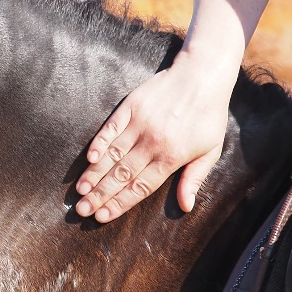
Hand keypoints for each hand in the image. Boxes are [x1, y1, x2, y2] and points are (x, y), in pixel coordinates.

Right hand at [75, 56, 235, 223]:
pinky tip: (89, 159)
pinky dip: (99, 144)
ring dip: (94, 174)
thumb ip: (195, 178)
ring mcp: (139, 124)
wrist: (202, 75)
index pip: (140, 187)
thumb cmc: (209, 115)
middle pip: (122, 175)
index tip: (102, 216)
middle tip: (82, 210)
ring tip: (80, 190)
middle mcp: (152, 143)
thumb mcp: (211, 150)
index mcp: (172, 157)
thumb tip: (186, 206)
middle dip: (100, 195)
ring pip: (112, 155)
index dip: (119, 203)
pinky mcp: (131, 107)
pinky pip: (110, 129)